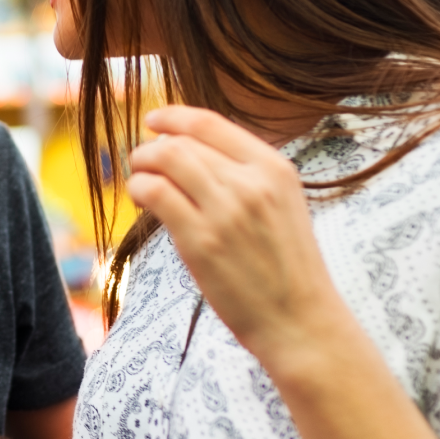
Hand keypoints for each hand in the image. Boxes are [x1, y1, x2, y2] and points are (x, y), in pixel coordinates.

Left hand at [124, 105, 352, 370]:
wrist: (301, 321)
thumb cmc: (286, 269)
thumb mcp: (282, 206)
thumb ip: (246, 177)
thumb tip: (191, 152)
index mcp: (275, 169)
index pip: (211, 123)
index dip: (173, 117)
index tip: (153, 120)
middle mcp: (252, 183)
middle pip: (182, 142)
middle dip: (152, 148)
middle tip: (141, 164)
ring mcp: (226, 210)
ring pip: (165, 160)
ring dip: (141, 165)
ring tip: (138, 182)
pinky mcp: (202, 240)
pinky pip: (155, 192)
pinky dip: (139, 188)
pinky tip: (140, 200)